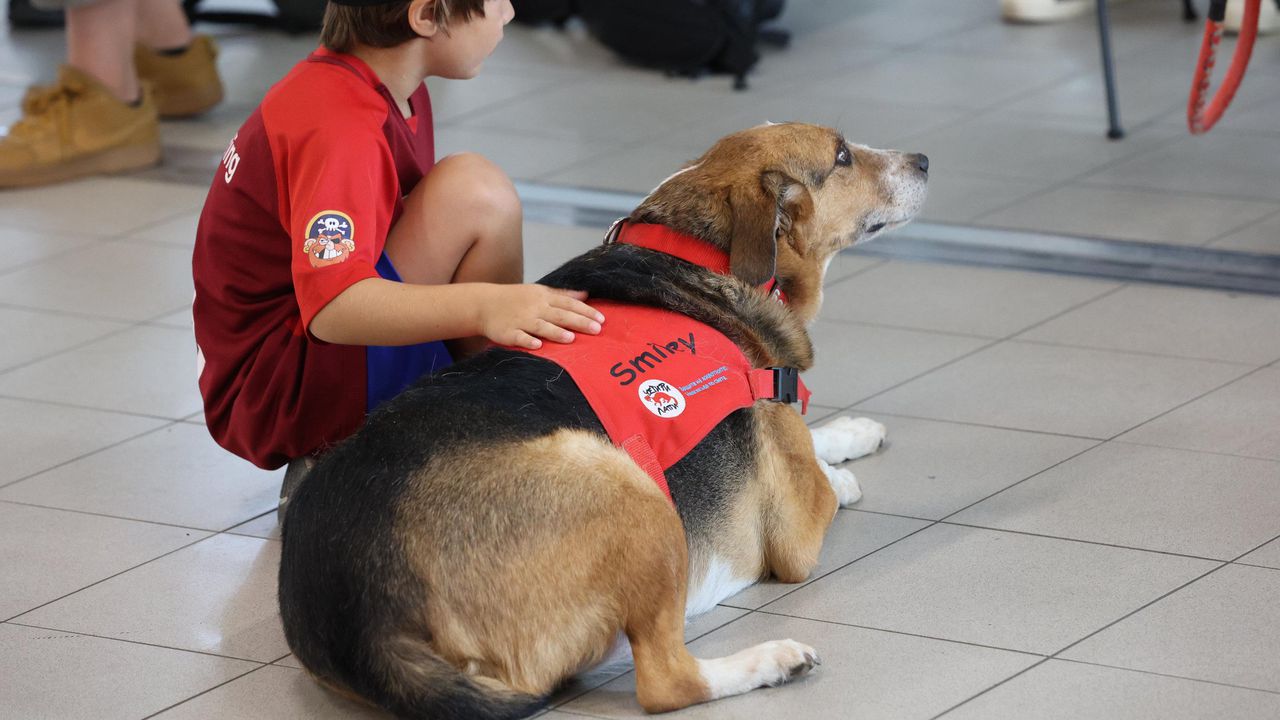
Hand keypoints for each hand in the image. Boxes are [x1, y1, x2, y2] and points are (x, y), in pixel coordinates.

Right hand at [477, 284, 604, 348]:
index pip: (568, 303)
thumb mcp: (539, 292)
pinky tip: (537, 346)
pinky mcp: (508, 332)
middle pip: (559, 315)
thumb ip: (562, 294)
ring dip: (555, 332)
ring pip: (541, 326)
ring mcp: (521, 320)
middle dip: (578, 322)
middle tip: (596, 329)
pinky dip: (528, 341)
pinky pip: (519, 337)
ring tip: (571, 338)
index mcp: (543, 297)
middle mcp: (534, 308)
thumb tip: (586, 294)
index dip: (585, 311)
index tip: (601, 319)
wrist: (484, 304)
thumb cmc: (516, 299)